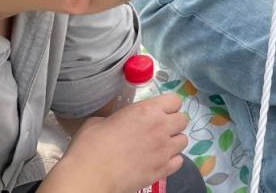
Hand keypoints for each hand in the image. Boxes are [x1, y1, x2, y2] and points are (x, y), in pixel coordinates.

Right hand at [51, 95, 188, 192]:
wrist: (91, 175)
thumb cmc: (92, 144)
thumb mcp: (100, 120)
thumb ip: (117, 118)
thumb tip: (115, 123)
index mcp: (148, 110)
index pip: (175, 101)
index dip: (167, 106)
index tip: (159, 111)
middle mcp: (161, 127)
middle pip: (183, 119)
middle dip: (173, 123)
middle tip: (160, 129)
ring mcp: (164, 150)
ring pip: (183, 141)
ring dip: (174, 141)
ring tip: (160, 146)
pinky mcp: (162, 171)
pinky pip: (179, 162)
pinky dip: (172, 161)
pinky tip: (159, 161)